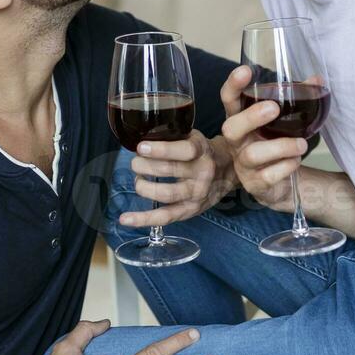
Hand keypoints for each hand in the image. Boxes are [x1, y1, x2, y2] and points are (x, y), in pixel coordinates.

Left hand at [119, 130, 233, 228]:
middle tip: (135, 162)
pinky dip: (144, 219)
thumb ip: (174, 136)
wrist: (229, 172)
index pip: (185, 150)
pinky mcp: (190, 210)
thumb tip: (140, 136)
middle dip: (144, 166)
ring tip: (138, 179)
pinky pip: (165, 217)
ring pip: (166, 194)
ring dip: (144, 187)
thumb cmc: (203, 152)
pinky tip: (126, 219)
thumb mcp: (195, 137)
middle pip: (169, 171)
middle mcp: (202, 174)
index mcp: (202, 151)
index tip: (141, 147)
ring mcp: (197, 194)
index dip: (161, 149)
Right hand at [219, 65, 308, 212]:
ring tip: (301, 144)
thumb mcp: (284, 121)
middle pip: (231, 128)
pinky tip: (296, 161)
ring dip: (280, 146)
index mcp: (241, 120)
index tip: (246, 71)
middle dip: (251, 117)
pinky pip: (268, 176)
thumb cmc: (277, 143)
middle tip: (274, 108)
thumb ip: (298, 99)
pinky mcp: (254, 184)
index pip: (229, 100)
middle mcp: (237, 142)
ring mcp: (243, 165)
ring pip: (253, 154)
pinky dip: (286, 166)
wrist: (279, 181)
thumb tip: (317, 80)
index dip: (233, 86)